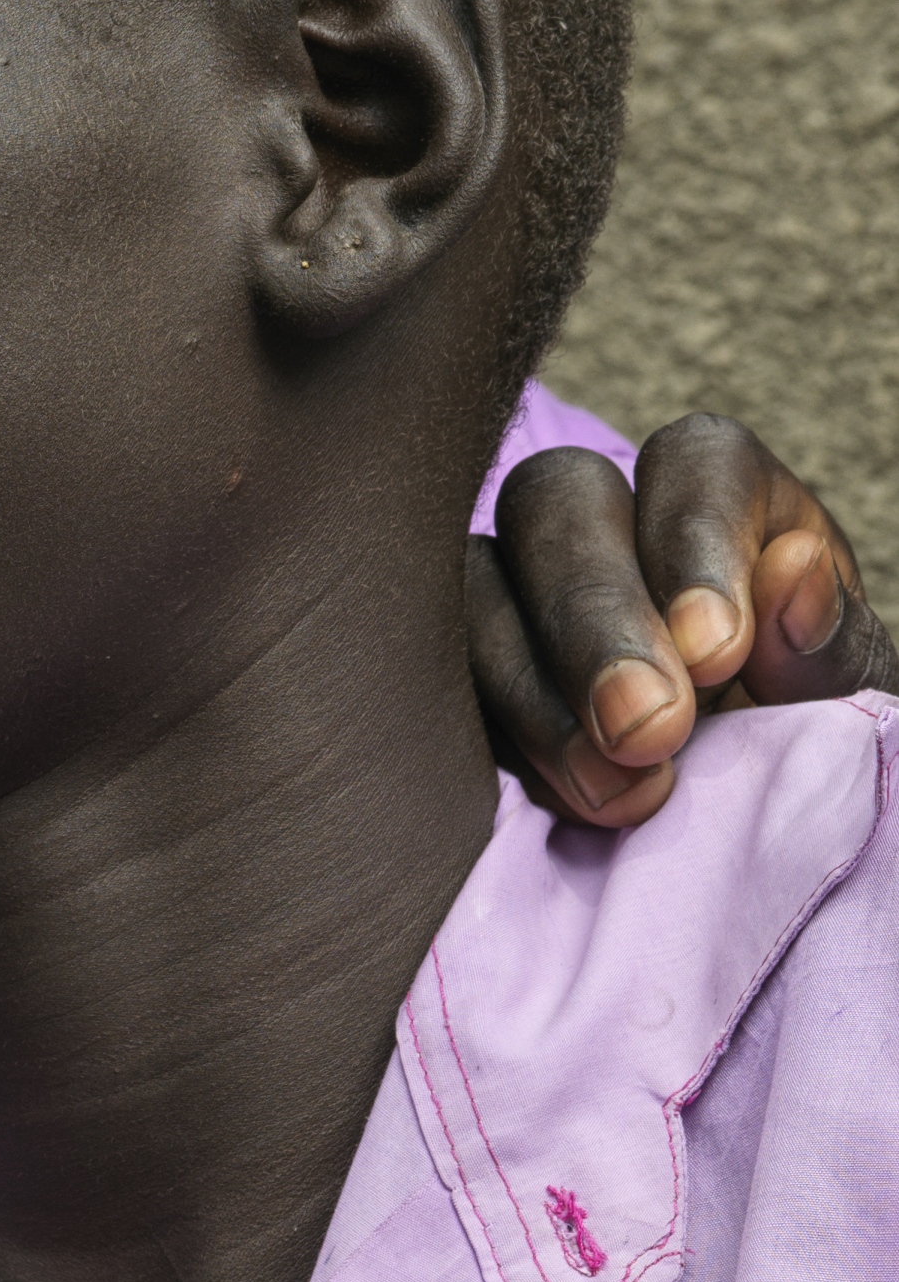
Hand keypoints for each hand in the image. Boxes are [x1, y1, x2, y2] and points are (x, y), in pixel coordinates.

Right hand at [478, 416, 890, 828]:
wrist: (751, 818)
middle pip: (556, 506)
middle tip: (648, 733)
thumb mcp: (849, 693)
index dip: (695, 544)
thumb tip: (793, 566)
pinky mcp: (461, 674)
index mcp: (718, 496)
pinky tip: (558, 798)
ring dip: (532, 693)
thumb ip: (825, 639)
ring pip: (472, 590)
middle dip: (595, 621)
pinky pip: (432, 684)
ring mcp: (515, 592)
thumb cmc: (809, 732)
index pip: (692, 464)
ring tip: (611, 793)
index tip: (718, 651)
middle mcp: (604, 523)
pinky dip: (493, 741)